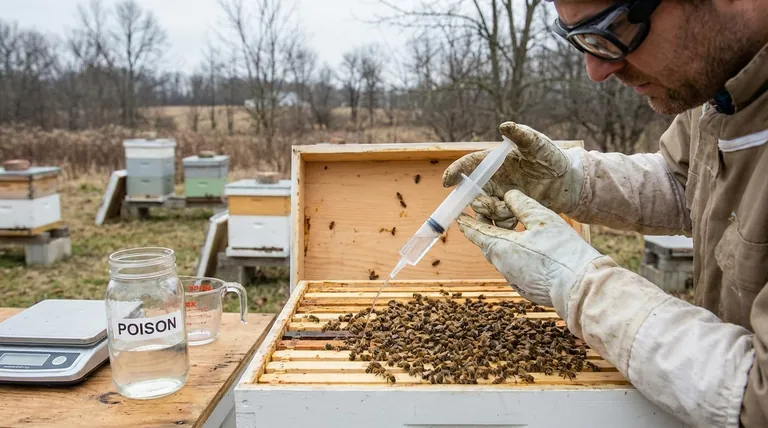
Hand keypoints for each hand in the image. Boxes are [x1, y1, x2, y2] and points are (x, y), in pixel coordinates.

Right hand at [443, 121, 584, 220]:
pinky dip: (504, 223)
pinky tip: (515, 219)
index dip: (455, 172)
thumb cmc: (551, 157)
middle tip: (488, 203)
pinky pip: (499, 222)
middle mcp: (494, 180)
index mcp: (494, 163)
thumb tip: (504, 126)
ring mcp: (501, 196)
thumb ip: (521, 135)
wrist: (567, 181)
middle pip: (472, 193)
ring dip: (491, 214)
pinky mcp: (510, 210)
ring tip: (509, 212)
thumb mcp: (537, 144)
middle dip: (476, 201)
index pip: (469, 165)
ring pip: (484, 210)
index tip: (447, 181)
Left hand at [456, 189, 601, 315]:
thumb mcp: (541, 219)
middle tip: (487, 221)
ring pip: (503, 259)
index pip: (477, 233)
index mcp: (501, 248)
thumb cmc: (561, 250)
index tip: (459, 217)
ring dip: (504, 246)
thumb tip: (509, 195)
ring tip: (511, 235)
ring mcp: (514, 281)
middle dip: (487, 233)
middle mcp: (503, 267)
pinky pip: (517, 271)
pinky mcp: (527, 291)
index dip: (467, 223)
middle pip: (488, 246)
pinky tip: (532, 255)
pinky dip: (518, 260)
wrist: (580, 286)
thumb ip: (521, 205)